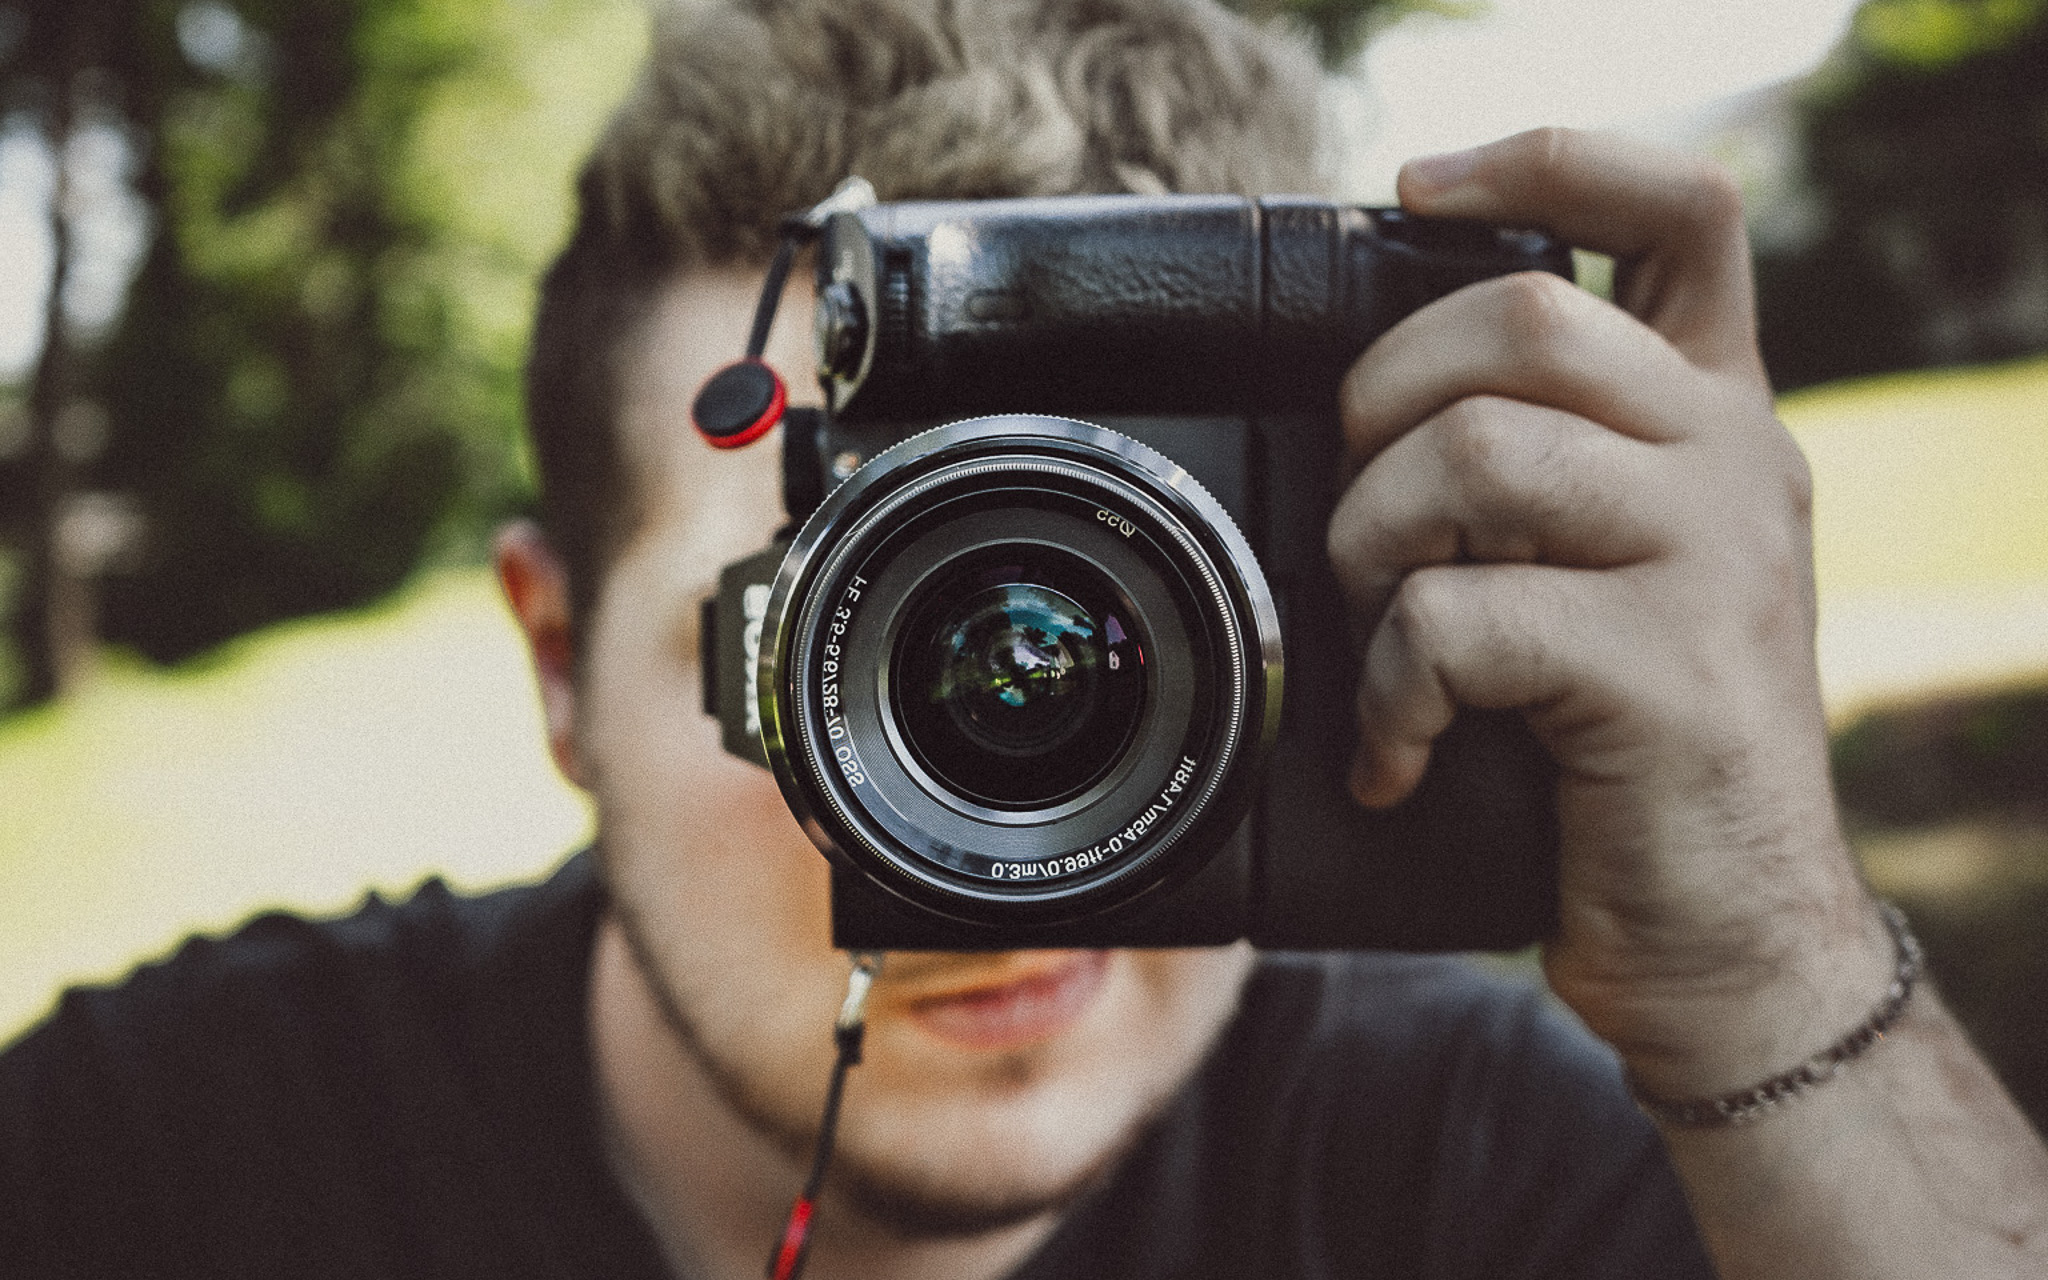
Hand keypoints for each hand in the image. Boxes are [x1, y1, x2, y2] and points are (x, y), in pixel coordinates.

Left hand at [1329, 129, 1888, 1094]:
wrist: (1726, 934)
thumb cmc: (1624, 750)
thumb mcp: (1610, 574)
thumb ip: (1545, 469)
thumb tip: (1378, 406)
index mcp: (1715, 418)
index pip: (1680, 211)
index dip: (1547, 161)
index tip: (1416, 190)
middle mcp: (1734, 460)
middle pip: (1518, 318)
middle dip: (1382, 404)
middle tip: (1366, 519)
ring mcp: (1711, 558)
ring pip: (1472, 455)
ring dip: (1372, 551)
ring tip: (1380, 640)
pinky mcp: (1665, 669)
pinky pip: (1456, 620)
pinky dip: (1386, 696)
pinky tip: (1396, 753)